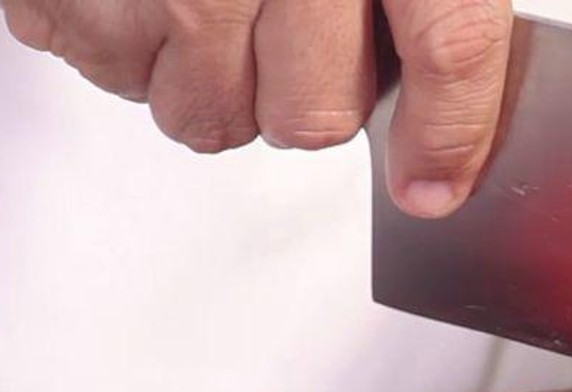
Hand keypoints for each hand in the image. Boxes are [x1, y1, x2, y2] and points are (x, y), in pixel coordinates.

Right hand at [2, 0, 512, 217]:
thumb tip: (441, 116)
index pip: (448, 45)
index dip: (448, 135)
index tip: (432, 182)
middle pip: (315, 113)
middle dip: (312, 94)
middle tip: (297, 33)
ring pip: (209, 114)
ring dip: (219, 78)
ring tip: (215, 0)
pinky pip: (111, 72)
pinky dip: (128, 41)